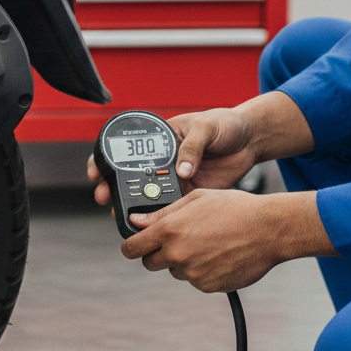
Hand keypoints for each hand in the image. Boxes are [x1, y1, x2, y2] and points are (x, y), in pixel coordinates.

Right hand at [86, 91, 312, 206]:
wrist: (251, 140)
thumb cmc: (226, 125)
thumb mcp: (207, 127)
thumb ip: (193, 147)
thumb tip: (182, 171)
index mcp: (163, 139)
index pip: (129, 149)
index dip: (109, 159)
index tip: (98, 171)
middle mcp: (164, 160)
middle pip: (133, 175)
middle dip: (114, 186)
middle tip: (103, 196)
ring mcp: (176, 178)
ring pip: (149, 194)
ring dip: (135, 205)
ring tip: (121, 215)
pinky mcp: (190, 193)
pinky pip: (172, 207)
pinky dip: (161, 216)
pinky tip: (151, 224)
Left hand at [119, 189, 331, 291]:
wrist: (268, 229)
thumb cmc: (234, 208)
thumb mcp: (196, 199)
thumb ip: (163, 213)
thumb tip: (138, 221)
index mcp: (170, 231)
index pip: (132, 248)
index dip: (130, 246)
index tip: (133, 245)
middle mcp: (178, 255)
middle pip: (150, 263)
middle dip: (157, 253)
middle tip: (175, 241)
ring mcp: (193, 274)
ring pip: (176, 271)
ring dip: (183, 261)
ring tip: (207, 242)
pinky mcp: (209, 286)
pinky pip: (196, 280)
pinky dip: (202, 270)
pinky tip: (218, 254)